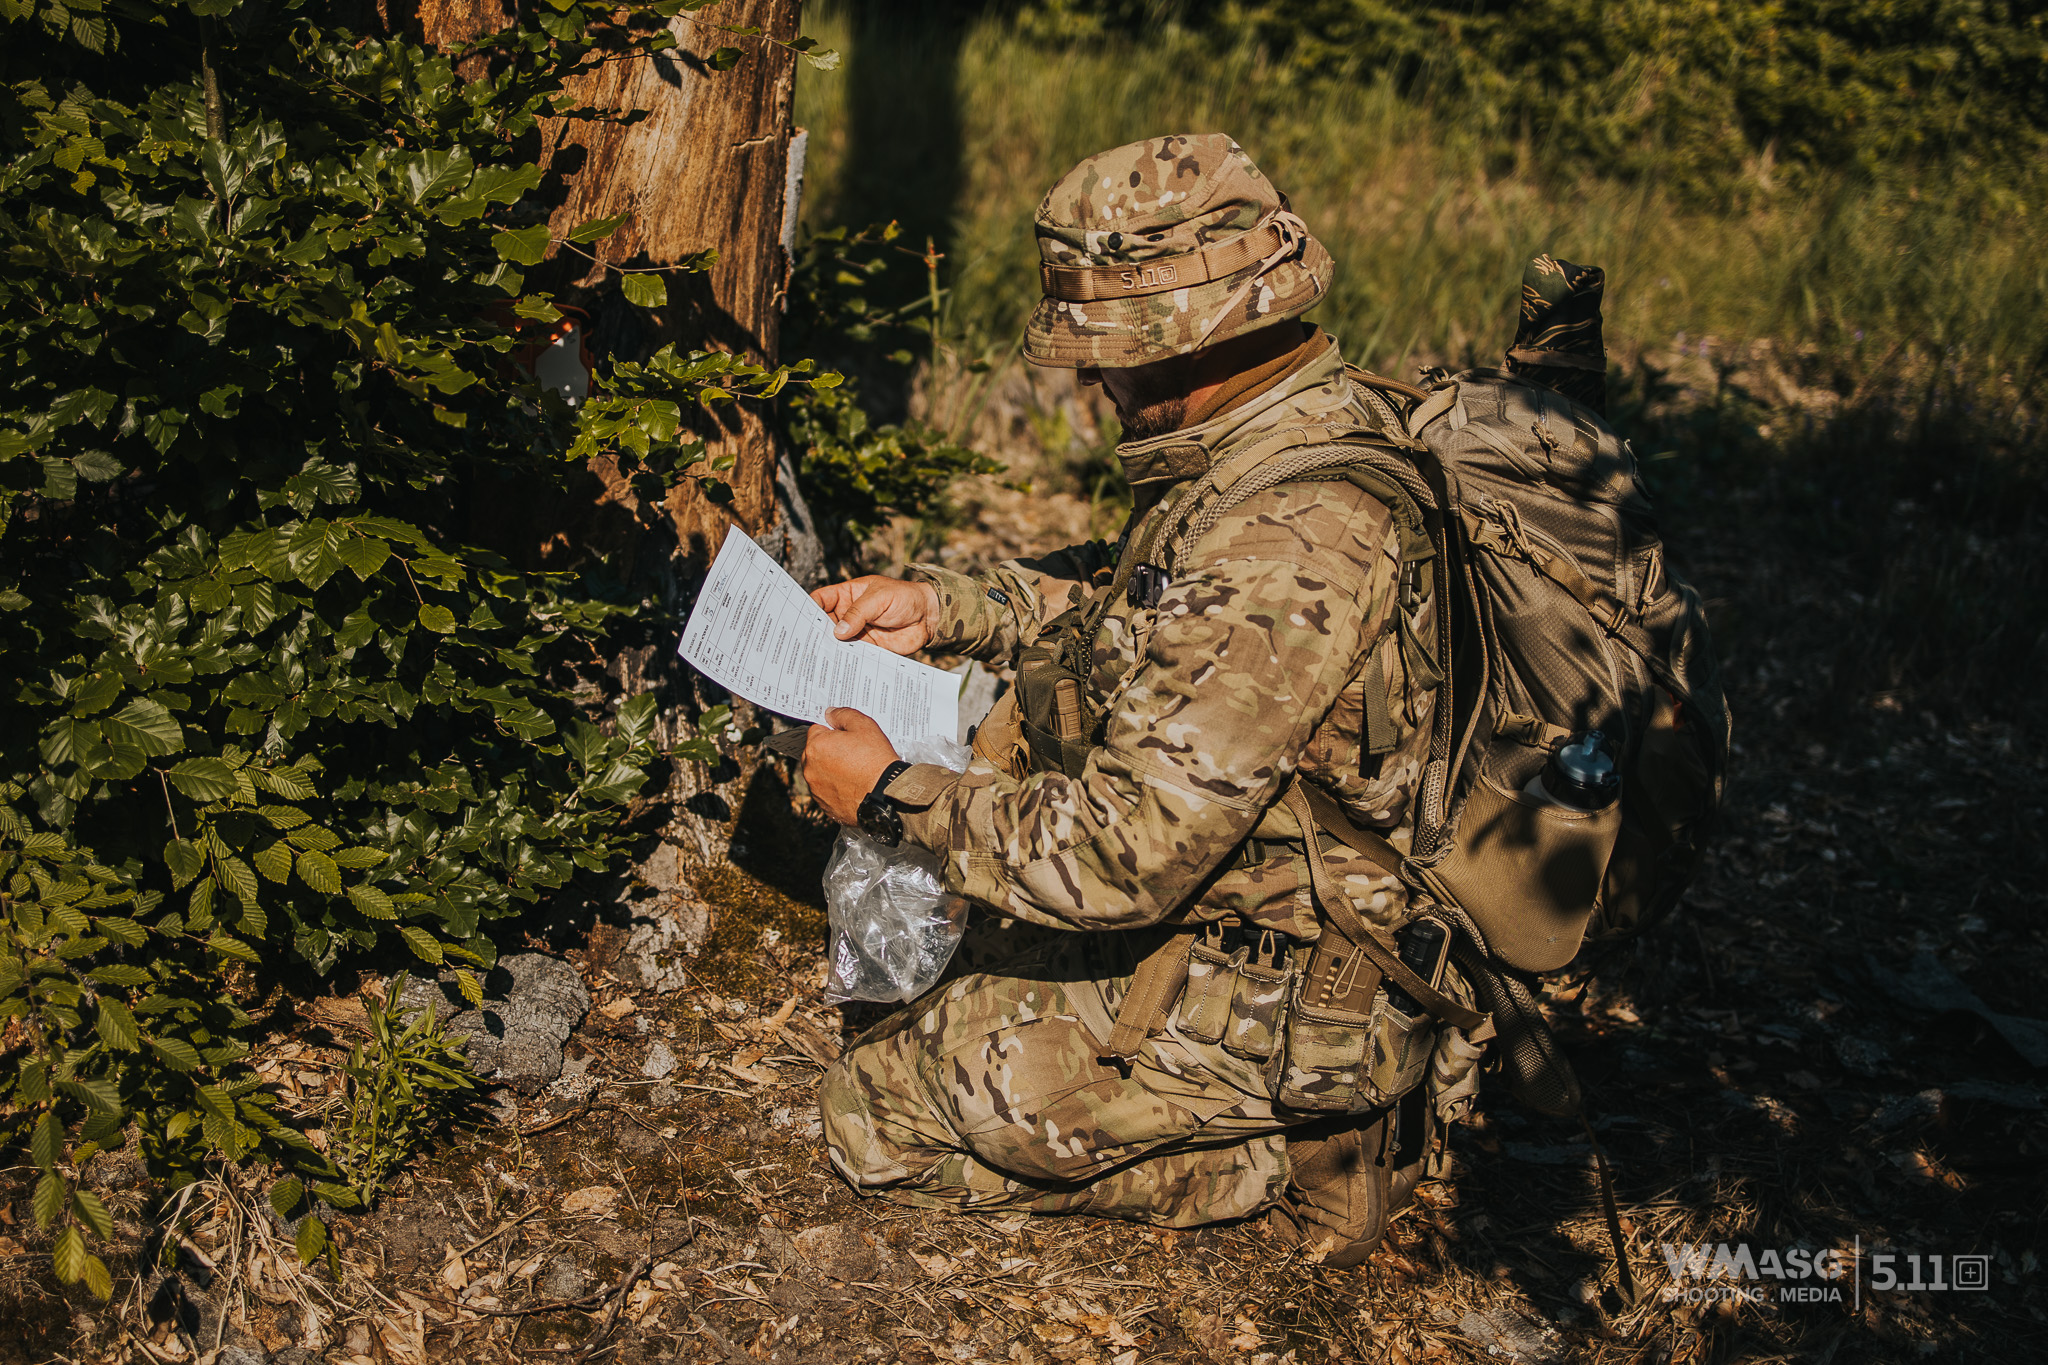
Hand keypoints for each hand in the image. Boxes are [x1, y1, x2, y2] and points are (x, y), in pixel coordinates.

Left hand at [803, 708, 900, 825]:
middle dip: (830, 751)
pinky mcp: (824, 805)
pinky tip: (853, 786)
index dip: (833, 732)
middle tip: (853, 754)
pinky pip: (827, 791)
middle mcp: (810, 768)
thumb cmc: (875, 761)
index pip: (816, 730)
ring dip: (832, 770)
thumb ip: (843, 715)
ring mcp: (816, 789)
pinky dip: (837, 788)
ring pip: (820, 773)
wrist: (885, 794)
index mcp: (816, 746)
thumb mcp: (864, 726)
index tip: (846, 738)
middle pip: (815, 752)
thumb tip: (831, 713)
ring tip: (855, 771)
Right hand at [810, 575, 939, 655]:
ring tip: (816, 661)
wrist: (929, 617)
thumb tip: (838, 632)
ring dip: (828, 650)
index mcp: (846, 595)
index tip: (797, 620)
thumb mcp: (879, 598)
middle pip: (823, 624)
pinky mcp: (867, 649)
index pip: (821, 600)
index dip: (808, 608)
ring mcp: (856, 633)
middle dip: (814, 634)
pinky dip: (844, 662)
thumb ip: (858, 613)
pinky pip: (851, 656)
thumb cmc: (905, 598)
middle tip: (802, 646)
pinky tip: (836, 669)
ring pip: (835, 642)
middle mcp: (847, 614)